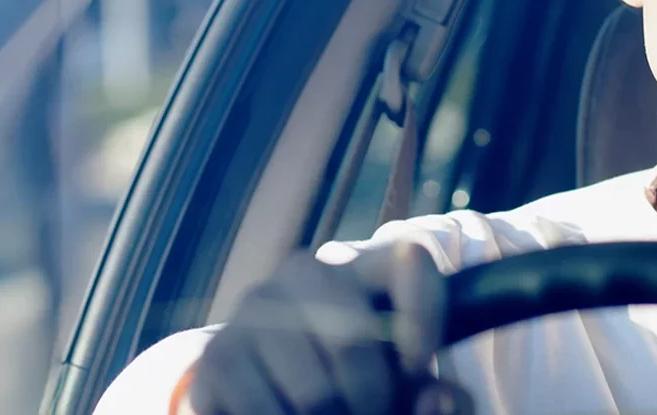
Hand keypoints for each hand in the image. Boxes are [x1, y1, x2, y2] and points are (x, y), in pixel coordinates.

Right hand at [186, 240, 471, 414]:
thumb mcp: (407, 388)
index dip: (424, 315)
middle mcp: (305, 273)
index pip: (410, 256)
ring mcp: (254, 311)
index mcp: (363, 265)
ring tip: (331, 414)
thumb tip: (436, 399)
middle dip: (373, 397)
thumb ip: (441, 397)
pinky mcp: (215, 359)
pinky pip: (265, 412)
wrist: (268, 393)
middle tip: (371, 410)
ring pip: (314, 390)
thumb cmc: (356, 386)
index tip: (416, 365)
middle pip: (355, 339)